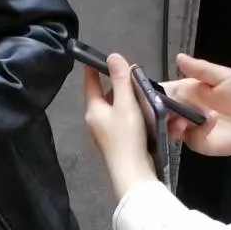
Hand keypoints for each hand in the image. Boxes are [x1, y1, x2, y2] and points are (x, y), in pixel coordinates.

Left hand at [82, 55, 160, 200]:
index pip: (89, 83)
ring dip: (124, 99)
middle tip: (132, 75)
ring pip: (112, 109)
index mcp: (93, 110)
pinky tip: (141, 113)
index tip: (96, 56)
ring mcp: (102, 134)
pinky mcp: (113, 143)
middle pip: (103, 96)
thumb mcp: (126, 104)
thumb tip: (113, 57)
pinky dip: (128, 113)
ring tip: (140, 93)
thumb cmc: (128, 137)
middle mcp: (93, 121)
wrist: (132, 173)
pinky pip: (118, 121)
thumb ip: (121, 80)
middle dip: (115, 84)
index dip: (93, 68)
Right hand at [161, 54, 230, 157]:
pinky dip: (195, 129)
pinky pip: (186, 136)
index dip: (151, 92)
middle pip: (159, 110)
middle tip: (161, 111)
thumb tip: (178, 57)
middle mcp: (182, 109)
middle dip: (156, 111)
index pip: (162, 91)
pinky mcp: (195, 141)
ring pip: (167, 126)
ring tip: (181, 121)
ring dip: (170, 123)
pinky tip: (209, 122)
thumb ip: (200, 69)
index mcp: (186, 91)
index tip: (144, 94)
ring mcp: (187, 127)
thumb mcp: (224, 77)